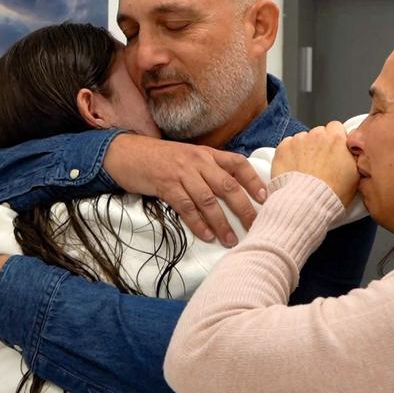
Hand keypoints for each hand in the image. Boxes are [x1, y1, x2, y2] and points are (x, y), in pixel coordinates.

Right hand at [103, 134, 266, 246]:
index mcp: (207, 154)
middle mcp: (198, 161)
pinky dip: (197, 223)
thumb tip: (234, 191)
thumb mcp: (189, 158)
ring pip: (208, 200)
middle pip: (228, 186)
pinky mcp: (166, 186)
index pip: (238, 164)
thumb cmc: (162, 159)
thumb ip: (210, 170)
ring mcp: (182, 173)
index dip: (254, 181)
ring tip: (231, 240)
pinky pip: (186, 207)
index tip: (265, 198)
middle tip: (255, 227)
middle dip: (244, 208)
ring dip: (221, 222)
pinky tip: (206, 236)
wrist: (127, 152)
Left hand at [272, 121, 359, 205]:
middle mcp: (317, 135)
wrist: (307, 203)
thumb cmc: (332, 193)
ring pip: (302, 139)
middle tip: (320, 162)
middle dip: (319, 144)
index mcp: (337, 139)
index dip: (335, 140)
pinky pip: (287, 145)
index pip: (336, 127)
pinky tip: (294, 168)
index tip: (334, 150)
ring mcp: (298, 140)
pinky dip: (290, 154)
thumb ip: (354, 156)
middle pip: (319, 132)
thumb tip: (354, 151)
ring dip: (304, 149)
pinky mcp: (283, 148)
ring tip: (305, 169)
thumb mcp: (356, 175)